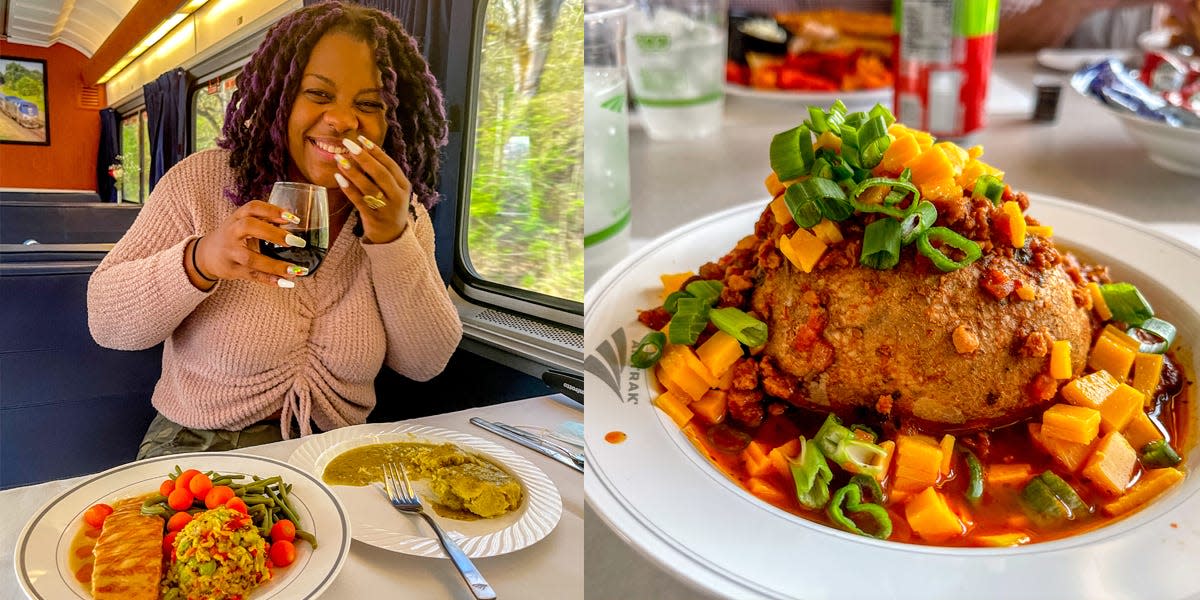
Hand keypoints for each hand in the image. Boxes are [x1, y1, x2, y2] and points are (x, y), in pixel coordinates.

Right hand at [191, 200, 308, 287]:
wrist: (207, 255)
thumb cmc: (234, 236)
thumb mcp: (244, 223)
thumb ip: (266, 221)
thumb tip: (292, 222)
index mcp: (237, 217)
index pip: (253, 207)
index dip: (272, 210)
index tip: (292, 218)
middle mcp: (232, 232)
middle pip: (248, 227)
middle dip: (273, 233)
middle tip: (296, 241)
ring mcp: (231, 252)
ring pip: (251, 258)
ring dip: (275, 265)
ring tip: (297, 270)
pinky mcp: (233, 270)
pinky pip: (252, 276)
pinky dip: (269, 280)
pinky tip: (286, 282)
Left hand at [333, 135, 411, 243]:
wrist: (392, 237)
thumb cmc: (389, 207)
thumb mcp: (394, 190)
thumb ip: (384, 174)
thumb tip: (365, 150)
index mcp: (404, 186)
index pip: (390, 165)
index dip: (376, 151)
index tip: (362, 139)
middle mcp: (398, 196)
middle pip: (380, 174)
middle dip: (364, 157)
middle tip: (349, 145)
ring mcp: (387, 208)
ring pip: (369, 187)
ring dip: (353, 172)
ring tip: (340, 159)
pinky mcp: (374, 218)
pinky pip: (359, 201)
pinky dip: (349, 189)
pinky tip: (339, 178)